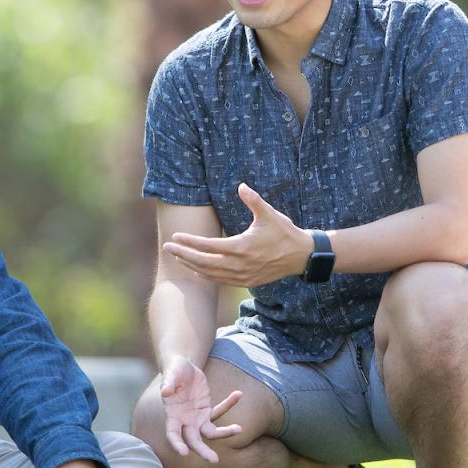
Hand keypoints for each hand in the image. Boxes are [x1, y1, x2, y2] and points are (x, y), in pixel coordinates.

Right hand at [158, 356, 243, 462]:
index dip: (177, 444)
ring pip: (211, 432)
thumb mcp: (171, 373)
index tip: (184, 453)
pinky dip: (229, 404)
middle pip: (194, 440)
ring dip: (224, 433)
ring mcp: (197, 418)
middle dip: (203, 451)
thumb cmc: (174, 370)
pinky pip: (220, 410)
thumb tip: (165, 392)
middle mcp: (185, 421)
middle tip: (214, 460)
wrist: (183, 367)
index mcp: (172, 415)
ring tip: (239, 429)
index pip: (172, 434)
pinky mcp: (207, 410)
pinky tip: (238, 394)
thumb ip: (168, 382)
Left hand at [162, 183, 310, 287]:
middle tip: (166, 248)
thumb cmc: (284, 232)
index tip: (175, 238)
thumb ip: (253, 200)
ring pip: (211, 274)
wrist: (301, 256)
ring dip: (192, 266)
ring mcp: (243, 275)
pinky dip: (207, 276)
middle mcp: (239, 265)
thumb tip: (241, 186)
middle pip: (204, 262)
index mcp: (241, 247)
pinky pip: (222, 281)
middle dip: (183, 255)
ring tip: (178, 258)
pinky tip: (197, 271)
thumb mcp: (269, 214)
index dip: (190, 242)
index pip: (209, 246)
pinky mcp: (247, 281)